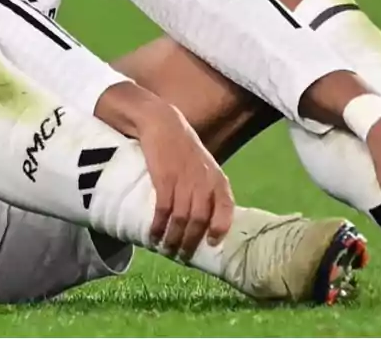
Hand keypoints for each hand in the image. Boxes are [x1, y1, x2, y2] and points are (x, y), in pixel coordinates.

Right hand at [135, 104, 234, 260]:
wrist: (163, 124)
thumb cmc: (184, 148)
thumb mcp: (205, 166)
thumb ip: (208, 189)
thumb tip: (207, 220)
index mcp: (217, 180)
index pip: (226, 210)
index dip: (219, 229)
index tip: (210, 244)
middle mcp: (204, 182)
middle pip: (200, 221)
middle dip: (191, 242)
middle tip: (182, 255)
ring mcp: (184, 181)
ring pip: (182, 219)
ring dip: (173, 238)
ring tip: (167, 249)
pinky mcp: (165, 178)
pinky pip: (163, 209)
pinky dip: (158, 226)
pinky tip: (153, 235)